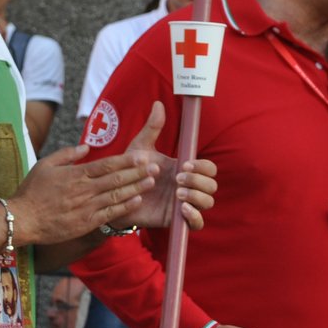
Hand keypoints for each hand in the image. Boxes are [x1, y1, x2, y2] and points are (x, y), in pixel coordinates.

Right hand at [10, 144, 157, 246]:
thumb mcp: (45, 165)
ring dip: (136, 188)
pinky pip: (110, 214)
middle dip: (138, 173)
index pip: (106, 165)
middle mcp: (84, 190)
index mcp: (76, 174)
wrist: (23, 219)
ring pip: (117, 196)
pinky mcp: (86, 223)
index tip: (141, 156)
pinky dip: (125, 207)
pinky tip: (137, 201)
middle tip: (155, 167)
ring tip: (151, 182)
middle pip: (116, 179)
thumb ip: (67, 155)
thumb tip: (86, 147)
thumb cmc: (32, 191)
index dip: (126, 160)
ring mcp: (87, 208)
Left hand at [118, 102, 217, 230]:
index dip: (202, 166)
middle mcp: (189, 187)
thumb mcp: (140, 148)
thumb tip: (158, 104)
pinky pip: (197, 223)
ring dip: (198, 197)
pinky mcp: (177, 220)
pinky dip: (195, 216)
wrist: (115, 196)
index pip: (208, 168)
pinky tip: (181, 208)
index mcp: (184, 169)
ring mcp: (185, 204)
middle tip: (177, 179)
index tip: (185, 164)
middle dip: (199, 181)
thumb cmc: (129, 171)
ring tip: (177, 193)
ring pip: (208, 202)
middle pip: (212, 185)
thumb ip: (151, 129)